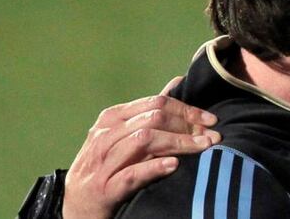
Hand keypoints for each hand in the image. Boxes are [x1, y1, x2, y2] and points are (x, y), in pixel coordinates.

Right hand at [62, 77, 220, 218]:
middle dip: (188, 126)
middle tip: (212, 136)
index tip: (211, 120)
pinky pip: (131, 173)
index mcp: (113, 118)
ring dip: (179, 143)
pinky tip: (174, 165)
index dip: (187, 110)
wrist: (77, 206)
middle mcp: (106, 135)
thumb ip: (149, 111)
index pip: (156, 103)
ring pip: (145, 141)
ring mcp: (103, 161)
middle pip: (154, 119)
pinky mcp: (104, 188)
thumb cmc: (106, 166)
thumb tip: (177, 82)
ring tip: (202, 147)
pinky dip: (154, 167)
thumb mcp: (122, 134)